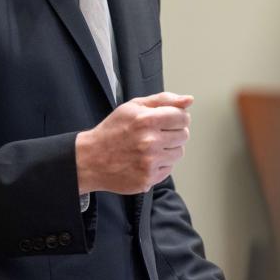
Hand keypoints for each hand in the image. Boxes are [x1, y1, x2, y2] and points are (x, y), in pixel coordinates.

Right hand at [74, 92, 192, 194]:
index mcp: (147, 120)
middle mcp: (150, 142)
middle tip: (156, 134)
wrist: (91, 159)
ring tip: (149, 147)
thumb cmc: (113, 130)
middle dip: (173, 133)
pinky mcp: (148, 179)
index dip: (177, 118)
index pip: (183, 117)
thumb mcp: (133, 107)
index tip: (168, 120)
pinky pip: (168, 169)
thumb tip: (189, 100)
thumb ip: (163, 100)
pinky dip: (160, 164)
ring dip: (168, 149)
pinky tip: (145, 159)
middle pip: (184, 135)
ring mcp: (149, 163)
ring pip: (179, 153)